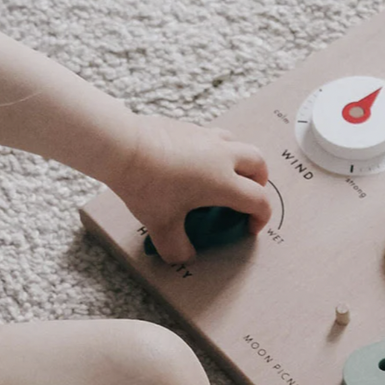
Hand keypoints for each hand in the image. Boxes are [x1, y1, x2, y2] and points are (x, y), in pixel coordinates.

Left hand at [107, 116, 270, 263]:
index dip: (261, 217)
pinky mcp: (189, 126)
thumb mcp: (161, 225)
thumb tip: (184, 257)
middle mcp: (223, 156)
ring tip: (225, 175)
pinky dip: (215, 149)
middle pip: (258, 164)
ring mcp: (207, 137)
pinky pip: (214, 136)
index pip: (259, 200)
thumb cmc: (147, 185)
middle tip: (247, 196)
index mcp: (224, 182)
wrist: (123, 147)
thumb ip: (177, 247)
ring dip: (240, 160)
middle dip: (259, 182)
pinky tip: (196, 161)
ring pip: (238, 143)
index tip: (249, 228)